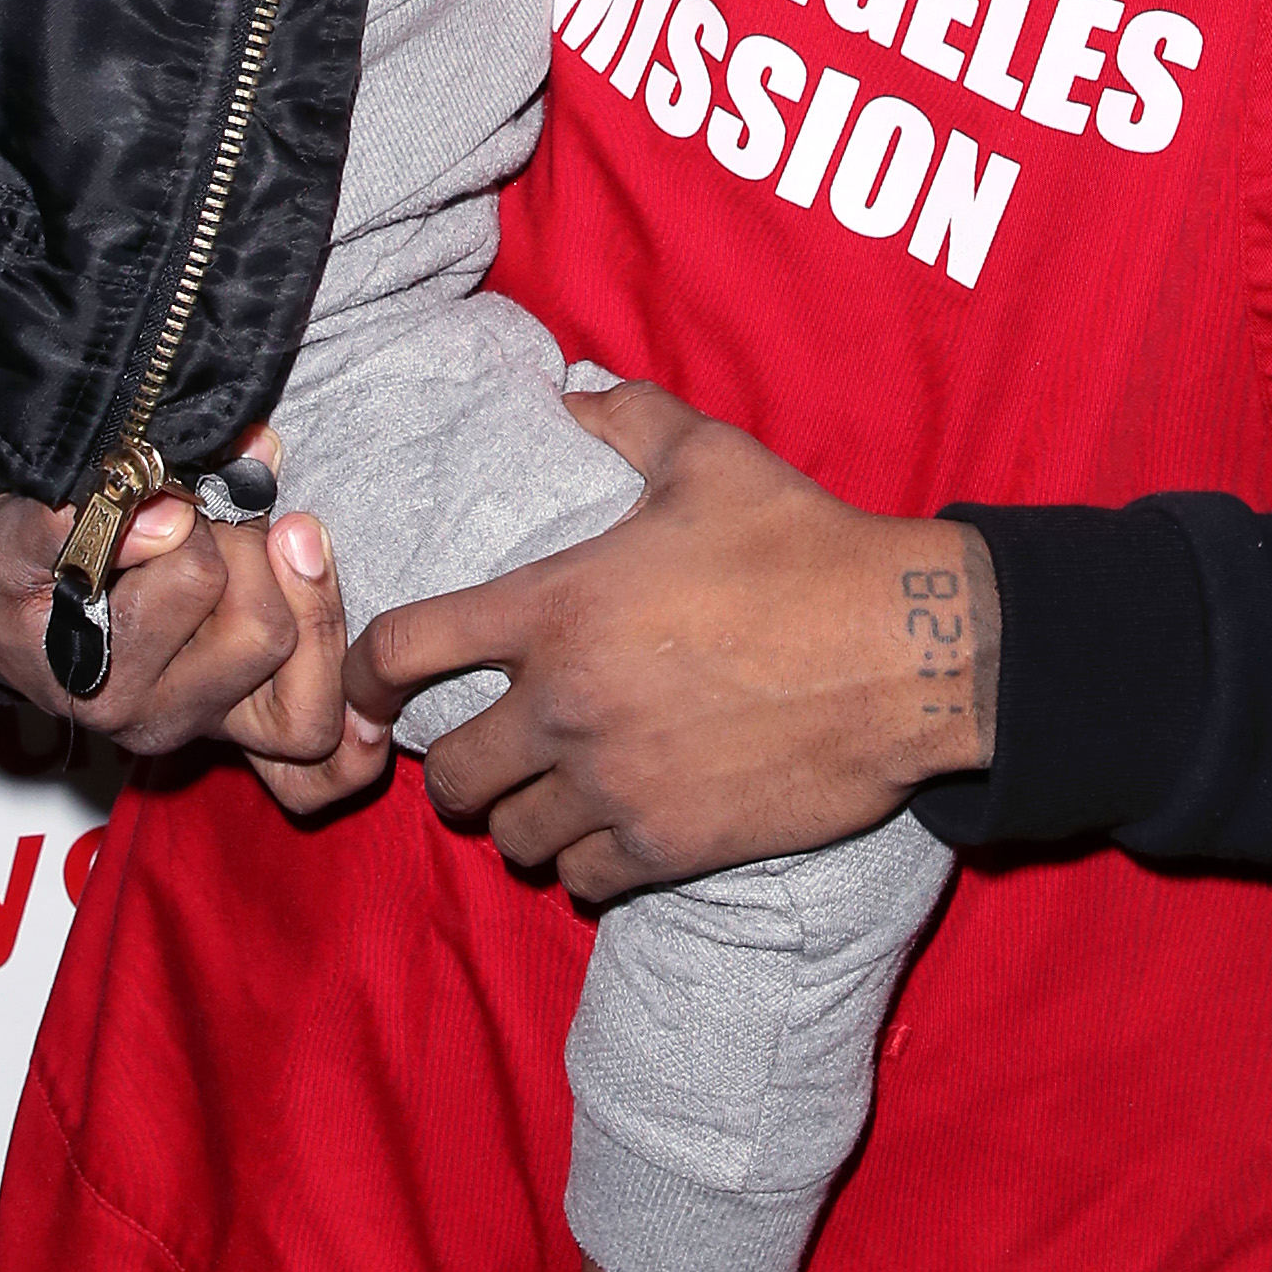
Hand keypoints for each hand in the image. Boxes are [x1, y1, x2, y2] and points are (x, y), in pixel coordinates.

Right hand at [0, 431, 349, 768]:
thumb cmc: (7, 571)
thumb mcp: (12, 534)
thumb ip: (71, 523)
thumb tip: (166, 517)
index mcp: (101, 679)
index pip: (196, 578)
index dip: (189, 518)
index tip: (156, 495)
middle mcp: (160, 717)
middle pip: (264, 630)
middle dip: (250, 550)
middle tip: (215, 510)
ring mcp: (208, 723)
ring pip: (306, 665)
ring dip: (298, 585)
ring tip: (263, 534)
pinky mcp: (244, 718)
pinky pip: (318, 705)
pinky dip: (323, 630)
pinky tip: (303, 566)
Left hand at [346, 383, 997, 904]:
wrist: (906, 650)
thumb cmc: (806, 546)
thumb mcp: (711, 459)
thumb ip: (627, 419)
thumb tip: (573, 390)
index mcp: (555, 606)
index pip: (403, 650)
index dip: (366, 674)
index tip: (370, 692)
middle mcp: (565, 704)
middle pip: (447, 775)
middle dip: (460, 766)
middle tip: (492, 752)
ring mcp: (614, 783)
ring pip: (512, 836)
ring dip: (523, 819)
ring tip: (552, 797)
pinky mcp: (668, 843)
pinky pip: (582, 881)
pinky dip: (586, 864)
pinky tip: (612, 835)